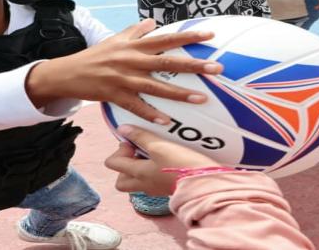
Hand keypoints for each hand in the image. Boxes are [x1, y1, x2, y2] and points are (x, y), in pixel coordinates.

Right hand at [26, 19, 222, 124]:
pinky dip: (151, 114)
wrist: (68, 73)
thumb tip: (153, 22)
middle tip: (217, 68)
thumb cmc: (96, 56)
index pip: (167, 39)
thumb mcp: (115, 40)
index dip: (189, 37)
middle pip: (168, 63)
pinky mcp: (115, 96)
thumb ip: (136, 31)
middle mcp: (132, 61)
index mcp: (135, 46)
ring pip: (156, 87)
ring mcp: (124, 79)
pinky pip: (136, 107)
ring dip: (179, 94)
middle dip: (194, 65)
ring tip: (201, 98)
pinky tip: (168, 121)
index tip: (210, 37)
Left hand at [105, 125, 219, 195]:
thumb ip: (141, 137)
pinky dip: (154, 170)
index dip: (121, 148)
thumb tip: (122, 130)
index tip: (136, 141)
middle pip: (121, 179)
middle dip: (125, 164)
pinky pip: (153, 180)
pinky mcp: (168, 188)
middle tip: (139, 150)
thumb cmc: (182, 164)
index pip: (113, 163)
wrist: (206, 183)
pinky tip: (166, 159)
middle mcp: (143, 184)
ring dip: (140, 166)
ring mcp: (156, 188)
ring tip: (154, 152)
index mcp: (137, 174)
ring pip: (137, 180)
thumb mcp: (160, 146)